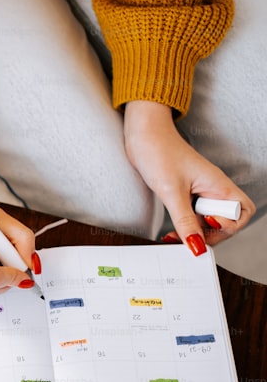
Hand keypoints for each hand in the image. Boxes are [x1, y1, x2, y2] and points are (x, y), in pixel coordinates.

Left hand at [124, 101, 254, 253]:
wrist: (142, 134)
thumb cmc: (159, 152)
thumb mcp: (171, 191)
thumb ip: (185, 221)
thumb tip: (196, 247)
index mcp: (218, 185)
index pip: (240, 214)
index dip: (226, 225)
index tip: (204, 224)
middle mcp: (213, 189)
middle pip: (226, 221)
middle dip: (210, 234)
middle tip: (187, 239)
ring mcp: (199, 192)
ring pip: (207, 221)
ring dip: (194, 232)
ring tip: (173, 237)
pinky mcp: (185, 193)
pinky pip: (192, 215)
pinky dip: (184, 226)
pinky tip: (171, 233)